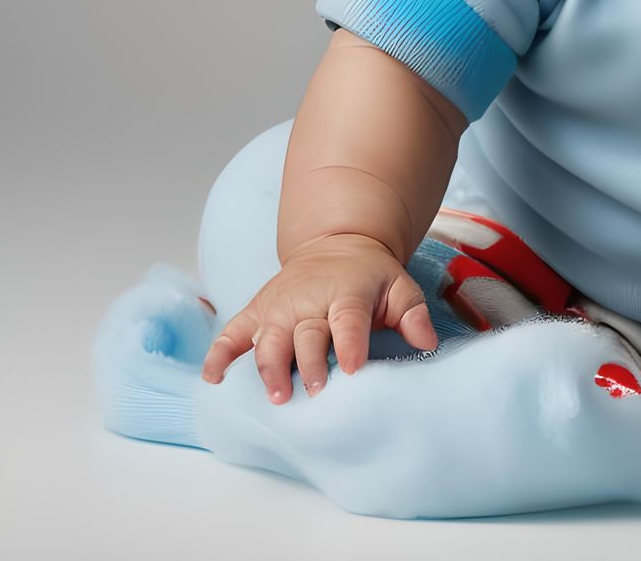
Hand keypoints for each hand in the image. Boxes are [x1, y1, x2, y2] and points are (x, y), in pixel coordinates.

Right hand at [199, 232, 439, 403]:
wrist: (336, 245)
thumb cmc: (370, 277)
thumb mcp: (399, 286)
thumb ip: (413, 313)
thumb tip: (427, 342)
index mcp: (347, 292)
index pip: (348, 318)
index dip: (350, 343)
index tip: (352, 369)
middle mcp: (309, 299)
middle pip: (305, 334)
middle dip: (308, 363)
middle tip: (312, 391)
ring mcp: (279, 306)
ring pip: (268, 338)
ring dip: (268, 367)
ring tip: (275, 395)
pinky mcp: (257, 312)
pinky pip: (232, 333)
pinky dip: (219, 355)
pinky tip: (213, 380)